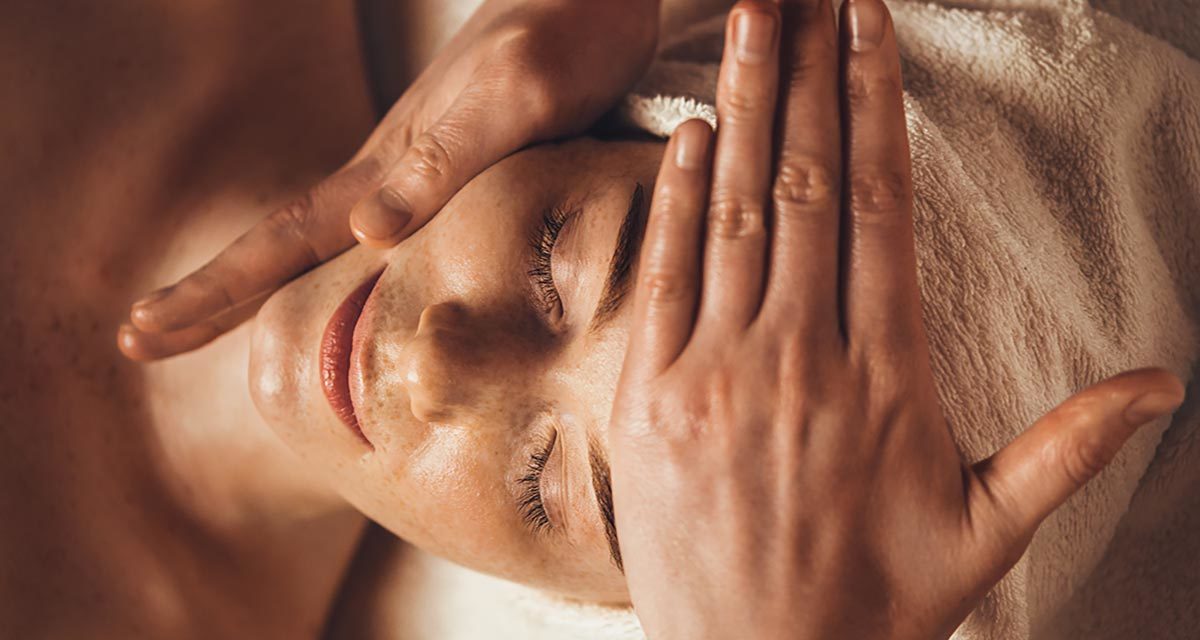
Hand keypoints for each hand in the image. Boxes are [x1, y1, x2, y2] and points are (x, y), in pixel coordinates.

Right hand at [120, 0, 659, 359]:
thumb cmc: (562, 43)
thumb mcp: (509, 102)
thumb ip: (440, 164)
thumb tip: (363, 233)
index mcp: (385, 168)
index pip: (281, 240)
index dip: (215, 290)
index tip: (139, 332)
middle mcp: (390, 177)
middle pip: (284, 244)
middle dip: (213, 296)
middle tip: (135, 339)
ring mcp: (419, 173)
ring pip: (326, 243)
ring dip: (269, 285)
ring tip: (215, 323)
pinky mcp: (461, 174)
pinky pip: (393, 238)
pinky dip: (352, 272)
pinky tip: (351, 282)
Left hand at [608, 1, 1185, 638]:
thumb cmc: (877, 602)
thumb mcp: (988, 528)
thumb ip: (1069, 447)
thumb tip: (1164, 382)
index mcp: (885, 373)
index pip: (879, 205)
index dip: (872, 105)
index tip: (868, 28)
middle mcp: (799, 357)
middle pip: (804, 184)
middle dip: (803, 75)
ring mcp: (716, 375)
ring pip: (733, 214)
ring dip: (739, 108)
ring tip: (748, 23)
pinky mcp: (650, 400)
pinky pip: (665, 280)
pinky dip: (675, 200)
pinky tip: (687, 133)